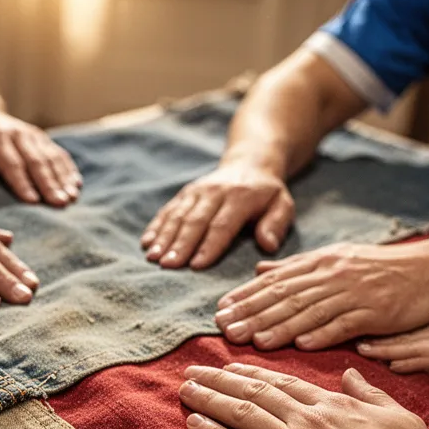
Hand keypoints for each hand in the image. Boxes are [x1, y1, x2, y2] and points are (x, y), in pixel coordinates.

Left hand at [0, 105, 81, 206]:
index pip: (11, 163)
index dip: (22, 182)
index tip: (33, 202)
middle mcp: (18, 135)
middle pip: (36, 162)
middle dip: (49, 184)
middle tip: (60, 203)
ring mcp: (34, 136)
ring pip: (51, 158)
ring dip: (63, 179)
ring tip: (71, 197)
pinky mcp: (44, 140)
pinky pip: (59, 154)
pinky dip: (69, 170)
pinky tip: (77, 185)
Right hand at [140, 162, 294, 269]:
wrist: (249, 163)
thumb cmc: (267, 194)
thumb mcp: (283, 205)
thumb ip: (276, 224)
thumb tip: (267, 245)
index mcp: (241, 197)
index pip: (222, 224)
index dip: (209, 245)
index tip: (196, 266)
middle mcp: (215, 192)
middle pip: (195, 221)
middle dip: (180, 244)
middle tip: (168, 265)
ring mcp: (197, 191)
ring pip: (178, 215)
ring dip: (164, 237)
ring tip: (153, 257)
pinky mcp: (185, 193)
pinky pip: (168, 210)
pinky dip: (156, 226)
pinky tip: (146, 242)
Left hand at [177, 363, 428, 428]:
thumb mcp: (398, 416)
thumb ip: (369, 394)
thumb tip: (351, 374)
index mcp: (332, 404)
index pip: (282, 383)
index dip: (251, 374)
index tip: (230, 367)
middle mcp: (306, 417)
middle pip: (253, 392)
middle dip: (220, 379)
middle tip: (193, 370)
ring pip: (239, 413)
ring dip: (208, 399)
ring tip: (185, 389)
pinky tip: (193, 423)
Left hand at [214, 241, 428, 349]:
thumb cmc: (378, 267)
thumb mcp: (334, 258)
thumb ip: (296, 267)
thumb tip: (259, 270)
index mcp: (320, 264)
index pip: (275, 281)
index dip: (247, 296)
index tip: (221, 311)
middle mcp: (332, 276)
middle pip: (286, 296)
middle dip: (254, 313)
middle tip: (225, 330)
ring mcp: (354, 294)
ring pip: (311, 310)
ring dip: (282, 327)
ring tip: (255, 341)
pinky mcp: (377, 312)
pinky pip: (346, 324)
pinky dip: (324, 334)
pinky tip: (302, 345)